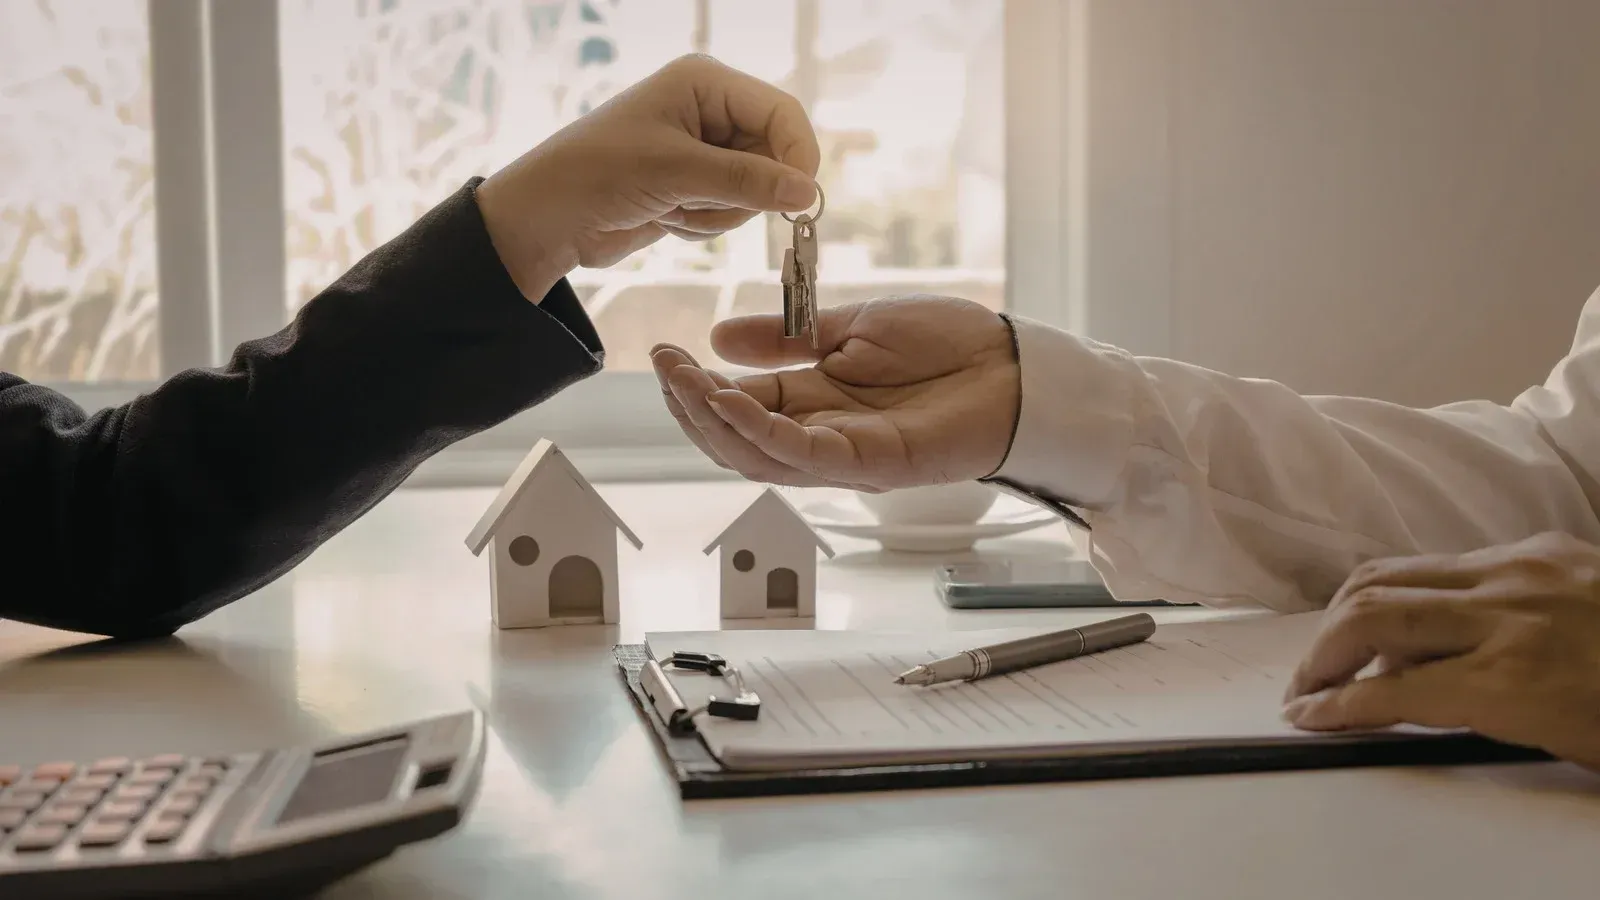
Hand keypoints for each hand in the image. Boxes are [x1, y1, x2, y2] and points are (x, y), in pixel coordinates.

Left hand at [474, 54, 819, 300]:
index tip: (799, 201)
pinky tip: (664, 217)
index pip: (781, 113)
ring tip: (671, 207)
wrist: (546, 219)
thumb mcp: (677, 173)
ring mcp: (702, 150)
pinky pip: (729, 211)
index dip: (795, 156)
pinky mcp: (694, 185)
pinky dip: (703, 223)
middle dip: (743, 191)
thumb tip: (809, 193)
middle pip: (773, 155)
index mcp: (705, 82)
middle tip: (698, 201)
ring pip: (754, 191)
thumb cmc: (598, 174)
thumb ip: (747, 181)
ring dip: (717, 212)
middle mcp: (709, 110)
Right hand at [650, 296, 1019, 490]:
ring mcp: (843, 455)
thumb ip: (787, 337)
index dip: (697, 385)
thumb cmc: (951, 345)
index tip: (663, 353)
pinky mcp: (869, 466)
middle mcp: (822, 433)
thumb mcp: (852, 325)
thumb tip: (719, 337)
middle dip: (690, 406)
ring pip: (757, 454)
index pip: (739, 403)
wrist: (1014, 364)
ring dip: (713, 419)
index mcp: (815, 399)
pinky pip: (800, 454)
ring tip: (682, 381)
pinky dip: (759, 430)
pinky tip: (730, 399)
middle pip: (736, 438)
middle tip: (663, 367)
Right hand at [1282, 531, 1599, 769]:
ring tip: (1338, 645)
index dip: (1335, 706)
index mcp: (1520, 680)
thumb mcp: (1569, 743)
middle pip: (1371, 614)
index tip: (1306, 716)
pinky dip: (1408, 588)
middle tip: (1306, 683)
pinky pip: (1446, 562)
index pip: (1390, 690)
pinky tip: (1413, 618)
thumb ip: (1480, 710)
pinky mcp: (1540, 547)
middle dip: (1321, 652)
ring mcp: (1522, 570)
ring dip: (1350, 610)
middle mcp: (1509, 615)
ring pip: (1395, 573)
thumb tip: (1406, 689)